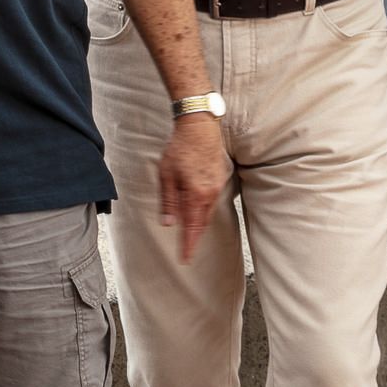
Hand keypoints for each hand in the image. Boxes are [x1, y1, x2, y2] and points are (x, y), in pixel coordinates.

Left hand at [159, 112, 230, 262]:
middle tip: (186, 251)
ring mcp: (216, 186)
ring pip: (207, 212)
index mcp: (196, 194)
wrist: (199, 126)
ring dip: (199, 224)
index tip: (185, 259)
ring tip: (190, 234)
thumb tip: (169, 224)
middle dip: (194, 238)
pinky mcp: (219, 179)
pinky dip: (203, 210)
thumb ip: (169, 201)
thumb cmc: (179, 148)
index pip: (192, 227)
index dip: (188, 245)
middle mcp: (209, 193)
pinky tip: (196, 210)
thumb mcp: (166, 174)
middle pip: (202, 223)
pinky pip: (210, 201)